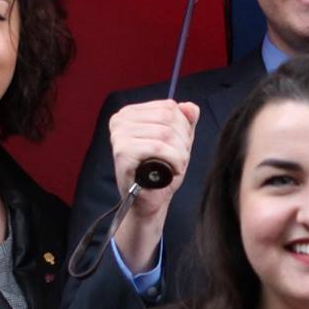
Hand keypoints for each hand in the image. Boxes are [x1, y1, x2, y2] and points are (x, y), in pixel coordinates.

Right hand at [108, 99, 198, 268]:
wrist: (150, 201)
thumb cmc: (161, 171)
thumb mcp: (178, 141)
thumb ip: (185, 121)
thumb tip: (190, 107)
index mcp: (130, 113)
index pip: (169, 106)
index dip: (183, 128)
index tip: (178, 146)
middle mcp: (120, 120)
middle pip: (169, 118)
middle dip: (182, 141)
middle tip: (178, 159)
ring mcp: (118, 135)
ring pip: (166, 133)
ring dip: (179, 154)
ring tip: (174, 166)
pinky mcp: (122, 152)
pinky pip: (158, 147)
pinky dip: (173, 160)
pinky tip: (170, 171)